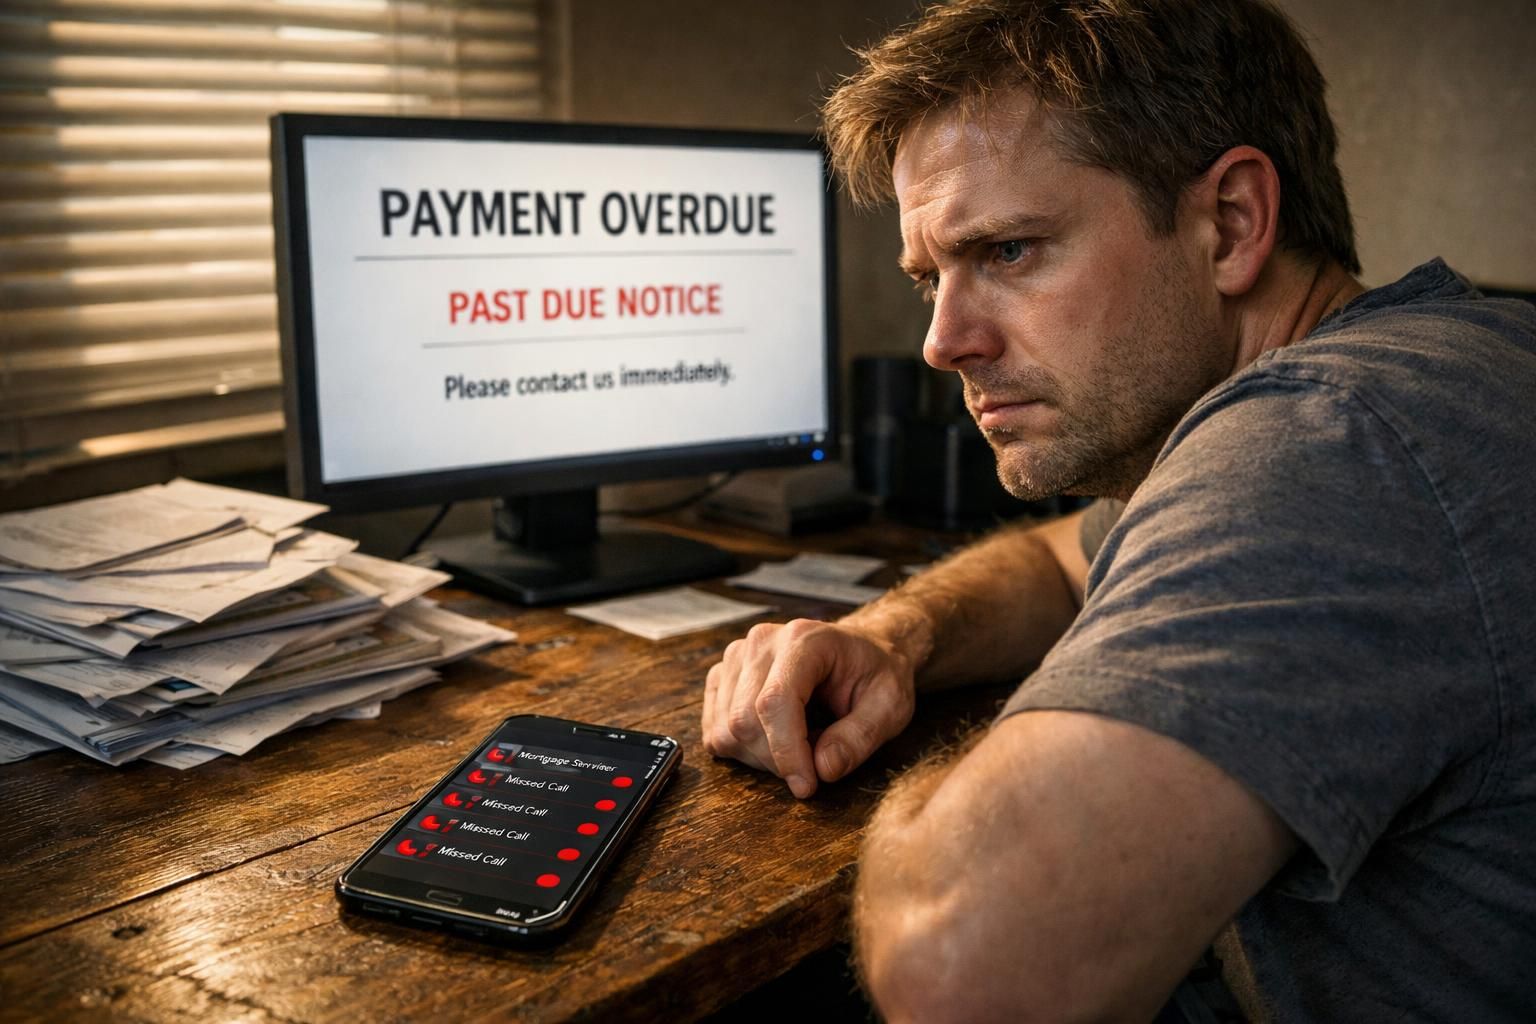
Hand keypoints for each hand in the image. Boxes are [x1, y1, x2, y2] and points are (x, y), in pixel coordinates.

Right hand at [702, 618, 916, 798]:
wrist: (862, 651)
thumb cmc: (877, 675)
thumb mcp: (890, 706)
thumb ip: (860, 737)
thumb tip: (822, 769)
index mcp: (804, 640)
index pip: (775, 702)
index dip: (786, 752)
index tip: (807, 786)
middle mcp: (762, 642)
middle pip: (744, 720)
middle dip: (777, 761)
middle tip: (813, 768)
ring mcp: (737, 656)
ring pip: (725, 730)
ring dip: (760, 758)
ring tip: (799, 748)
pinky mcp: (724, 676)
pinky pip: (714, 729)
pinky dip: (742, 751)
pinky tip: (775, 742)